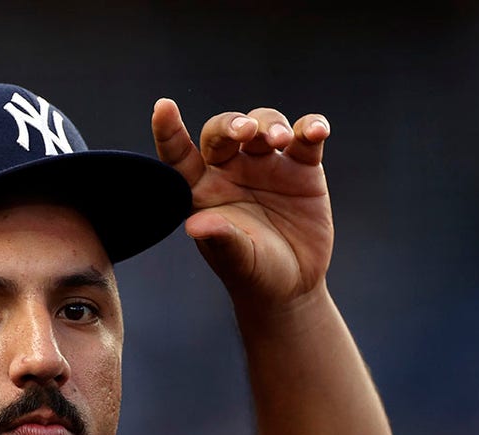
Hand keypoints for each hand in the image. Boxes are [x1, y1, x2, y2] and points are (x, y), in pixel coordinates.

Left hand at [152, 99, 333, 310]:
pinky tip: (316, 131)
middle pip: (223, 131)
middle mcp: (231, 170)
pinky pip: (307, 136)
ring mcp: (268, 165)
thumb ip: (219, 239)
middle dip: (231, 125)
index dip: (169, 131)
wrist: (294, 284)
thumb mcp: (237, 260)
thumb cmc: (254, 272)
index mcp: (203, 190)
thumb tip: (195, 225)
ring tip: (279, 140)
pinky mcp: (303, 167)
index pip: (179, 155)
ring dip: (270, 124)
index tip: (163, 107)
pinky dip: (311, 127)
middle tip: (244, 132)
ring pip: (263, 123)